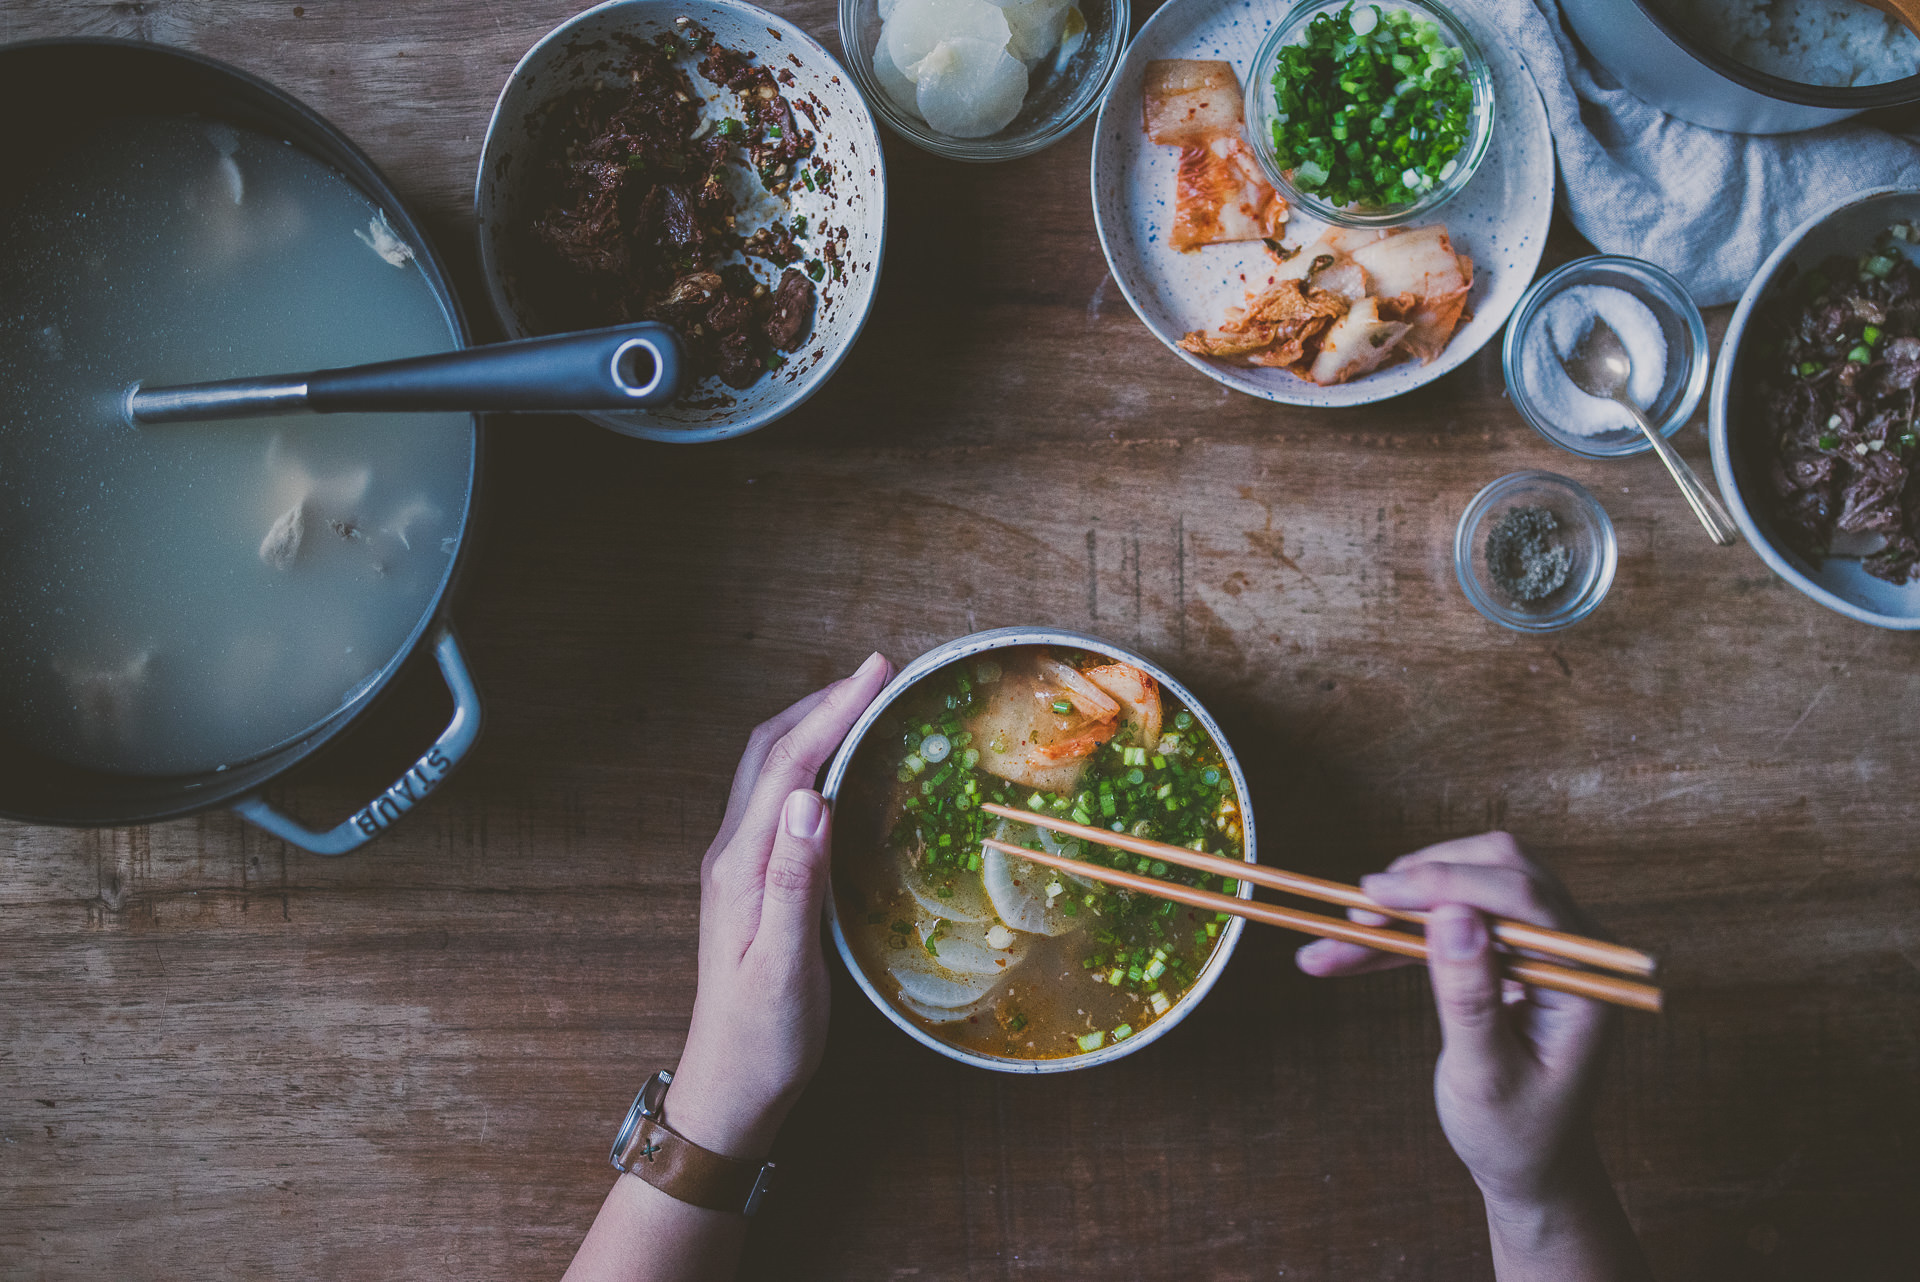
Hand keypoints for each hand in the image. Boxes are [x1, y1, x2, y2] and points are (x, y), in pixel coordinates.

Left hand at [665, 652, 892, 1160]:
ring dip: (814, 725)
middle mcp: (733, 853)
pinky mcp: (755, 880)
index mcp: (741, 865)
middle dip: (822, 702)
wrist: (731, 1088)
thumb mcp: (785, 966)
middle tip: (880, 675)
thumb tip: (808, 800)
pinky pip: (781, 797)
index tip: (877, 671)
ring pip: (772, 768)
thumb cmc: (762, 1038)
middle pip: (770, 749)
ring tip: (866, 702)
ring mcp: (740, 865)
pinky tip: (845, 768)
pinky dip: (814, 761)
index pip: (788, 765)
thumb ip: (795, 882)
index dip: (832, 711)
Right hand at [1296, 833, 1654, 1281]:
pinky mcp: (1511, 952)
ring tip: (1338, 935)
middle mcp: (1575, 948)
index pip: (1522, 897)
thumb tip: (1450, 917)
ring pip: (1467, 889)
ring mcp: (1544, 946)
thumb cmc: (1515, 1133)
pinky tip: (1347, 951)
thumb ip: (1470, 997)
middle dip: (1421, 884)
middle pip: (1497, 872)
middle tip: (1356, 910)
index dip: (1446, 883)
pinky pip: (1452, 923)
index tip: (1378, 894)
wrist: (1528, 1162)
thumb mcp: (1485, 1076)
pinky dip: (1401, 935)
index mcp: (1588, 979)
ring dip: (1402, 907)